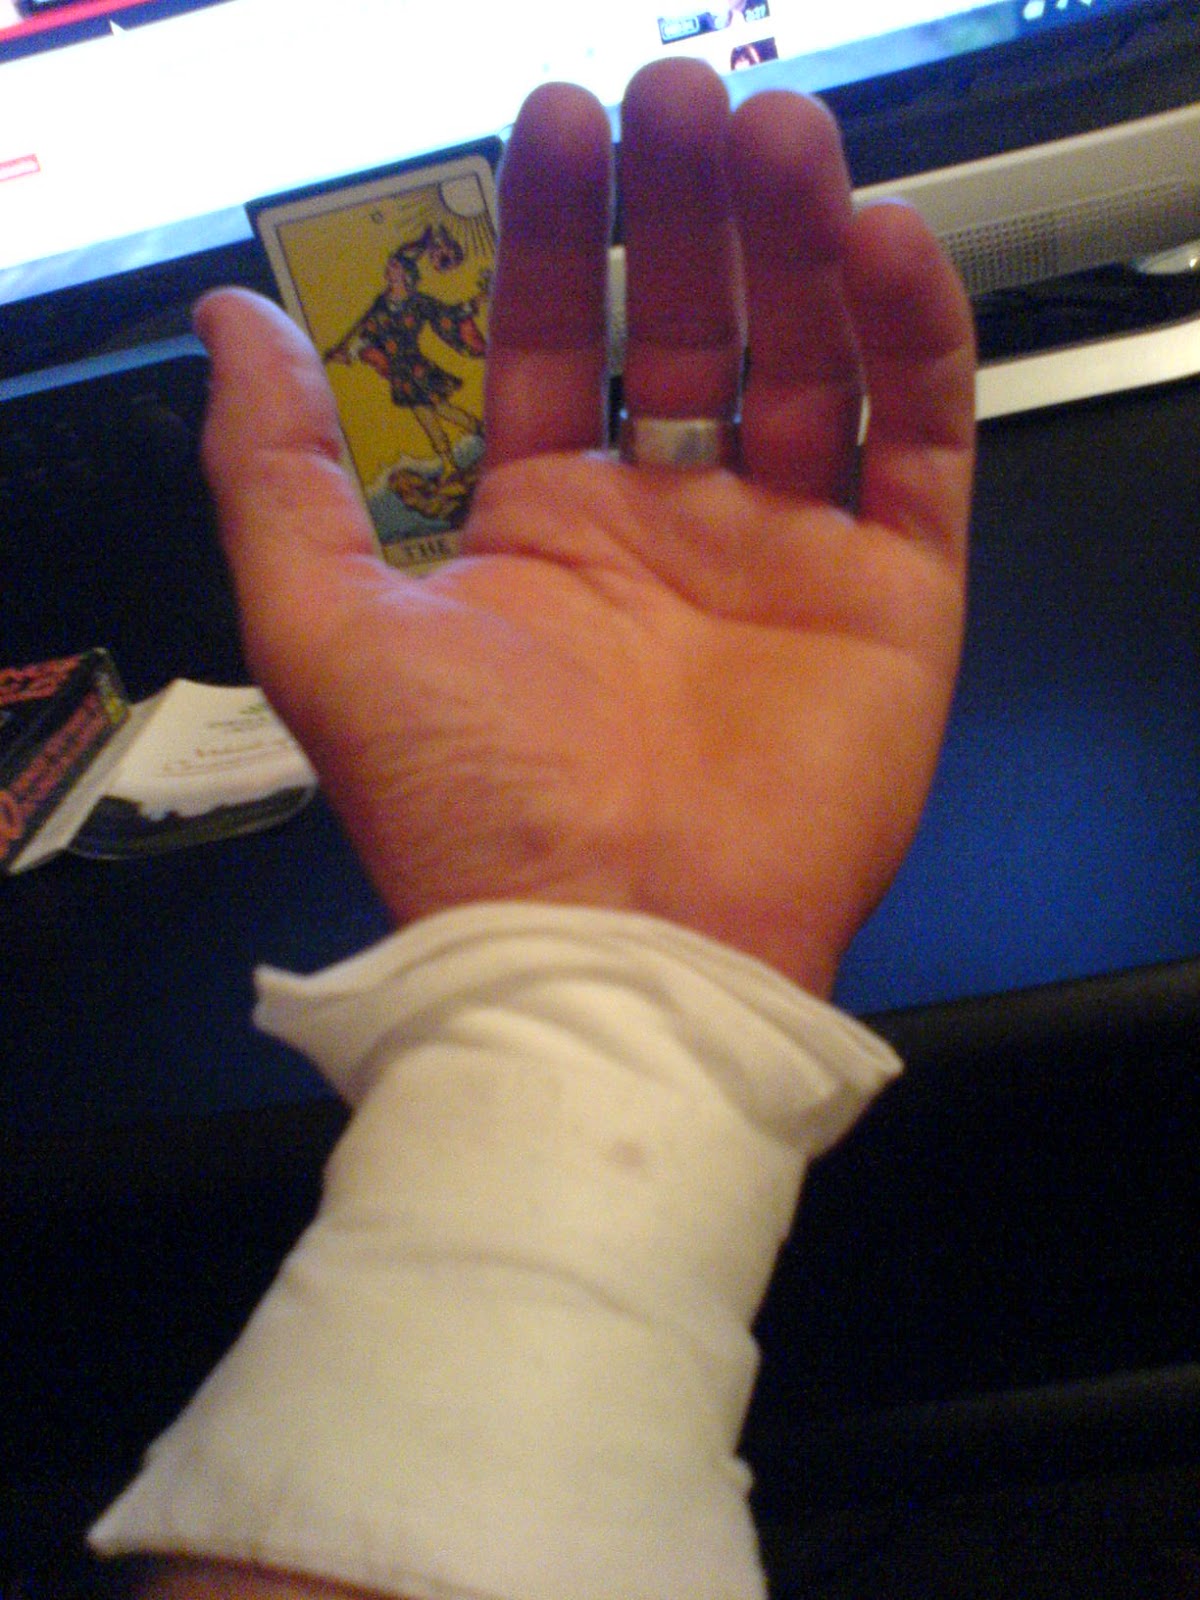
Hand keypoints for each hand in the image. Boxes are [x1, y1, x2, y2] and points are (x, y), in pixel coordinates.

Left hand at [194, 59, 974, 996]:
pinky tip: (879, 243)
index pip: (562, 339)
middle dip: (689, 209)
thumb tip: (234, 321)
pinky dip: (913, 338)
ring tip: (781, 139)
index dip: (560, 231)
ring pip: (815, 360)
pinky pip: (919, 442)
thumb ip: (276, 470)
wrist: (612, 949)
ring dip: (802, 241)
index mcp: (549, 527)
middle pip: (698, 326)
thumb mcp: (324, 626)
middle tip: (688, 97)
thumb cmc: (467, 807)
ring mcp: (790, 556)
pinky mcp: (893, 596)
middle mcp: (674, 528)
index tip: (562, 119)